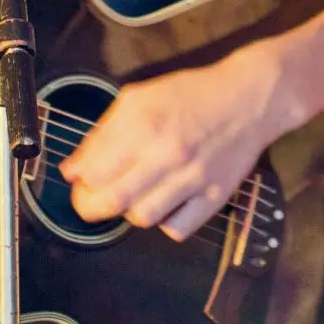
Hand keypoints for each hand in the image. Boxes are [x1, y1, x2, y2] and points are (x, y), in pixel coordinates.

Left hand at [59, 49, 298, 241]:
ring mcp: (194, 178)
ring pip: (143, 218)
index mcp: (145, 124)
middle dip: (91, 206)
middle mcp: (168, 154)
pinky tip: (166, 205)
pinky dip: (166, 223)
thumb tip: (73, 169)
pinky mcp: (215, 197)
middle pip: (112, 201)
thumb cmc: (193, 95)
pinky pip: (178, 229)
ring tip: (133, 197)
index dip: (80, 180)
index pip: (93, 171)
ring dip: (130, 212)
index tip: (81, 179)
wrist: (249, 98)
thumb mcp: (140, 98)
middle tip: (92, 201)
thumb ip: (103, 133)